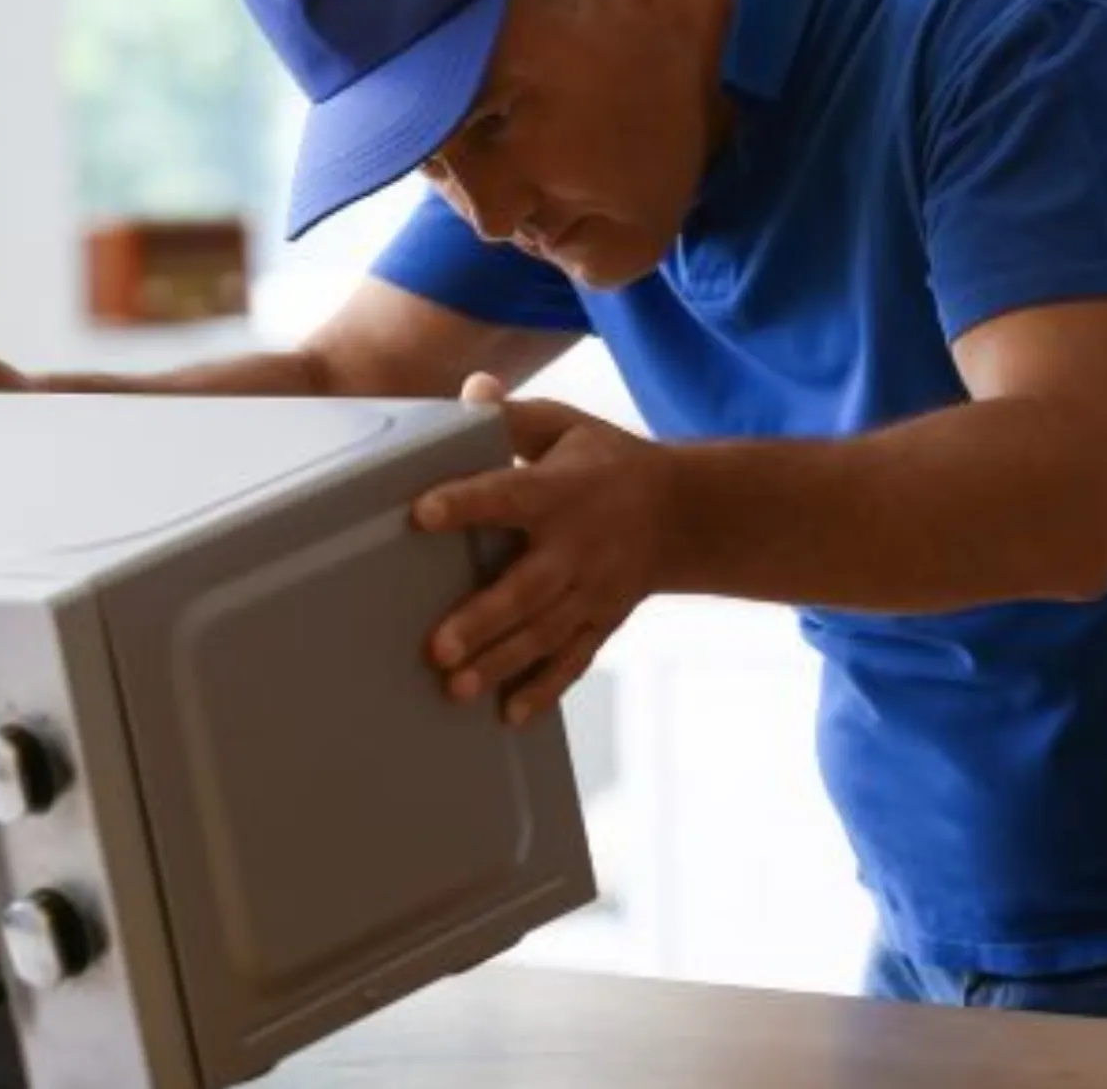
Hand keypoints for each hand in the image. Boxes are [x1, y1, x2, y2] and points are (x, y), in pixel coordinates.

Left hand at [414, 373, 677, 725]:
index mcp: (563, 490)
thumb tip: (470, 391)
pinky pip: (574, 660)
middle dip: (484, 620)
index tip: (421, 513)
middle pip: (529, 588)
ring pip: (546, 633)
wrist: (685, 513)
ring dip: (502, 662)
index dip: (466, 502)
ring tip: (457, 686)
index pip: (510, 495)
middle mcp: (578, 546)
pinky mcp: (602, 621)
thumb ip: (513, 415)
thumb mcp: (566, 426)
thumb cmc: (607, 463)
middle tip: (438, 647)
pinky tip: (510, 714)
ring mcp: (593, 591)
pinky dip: (545, 689)